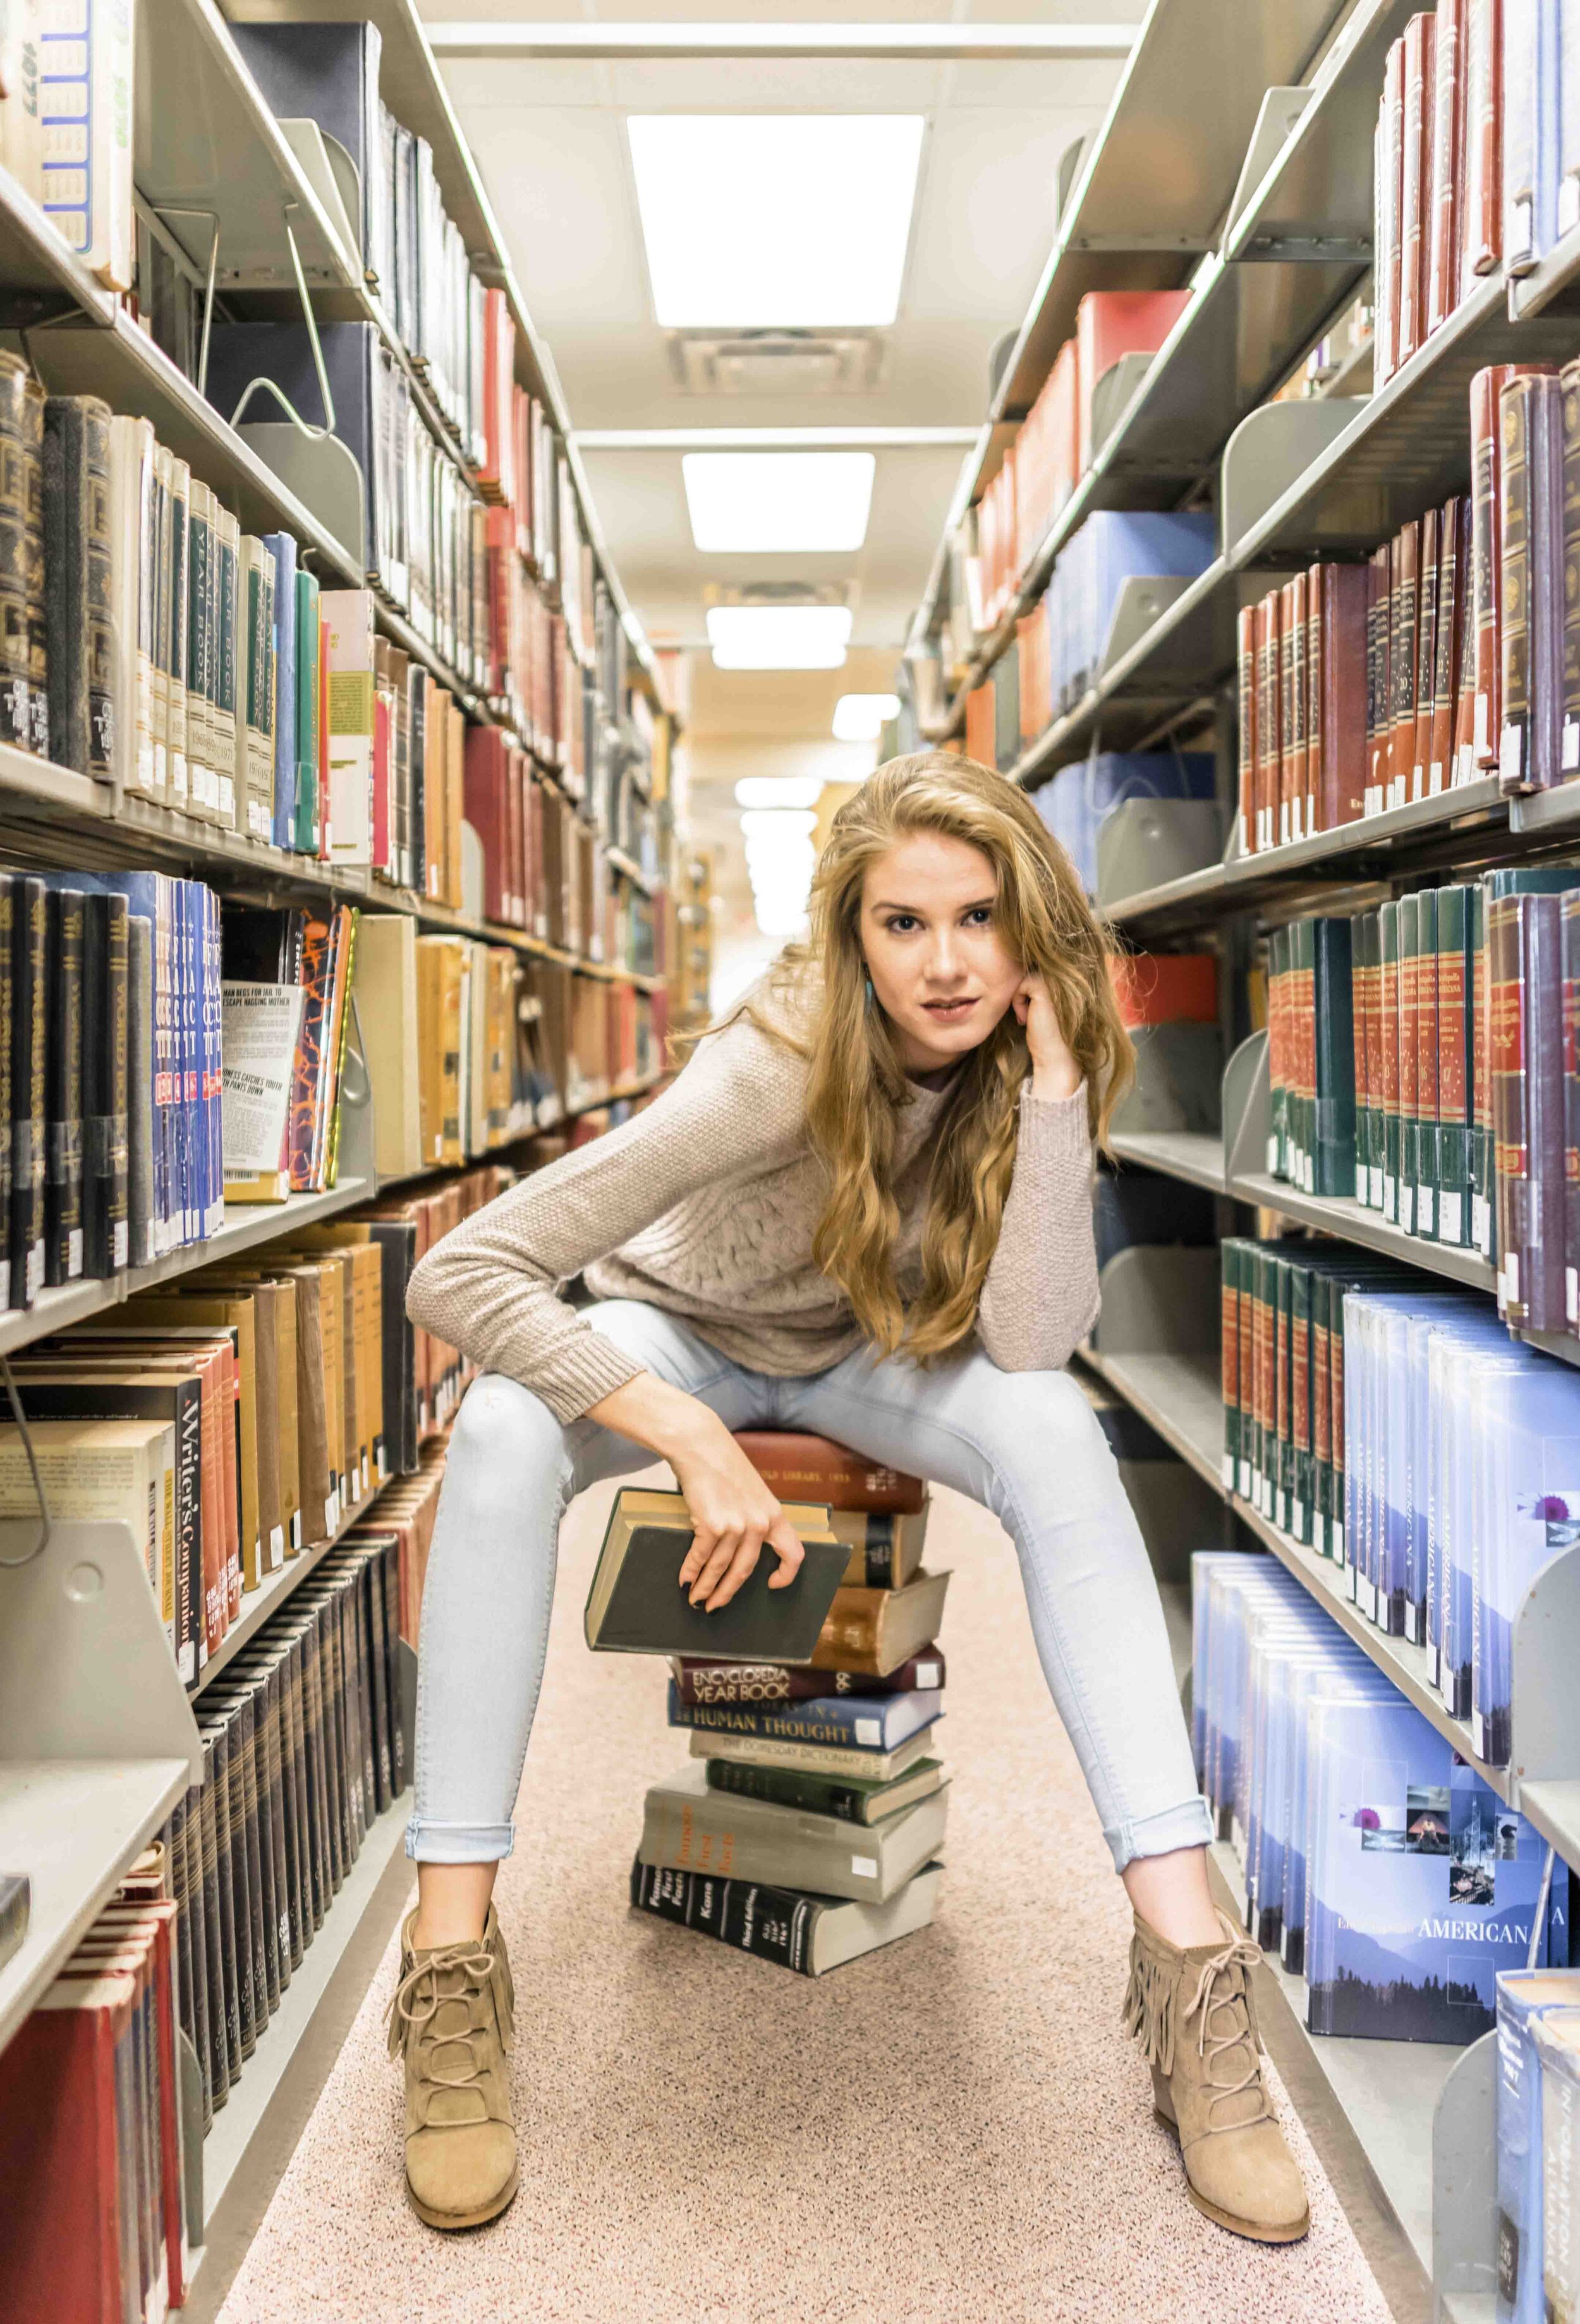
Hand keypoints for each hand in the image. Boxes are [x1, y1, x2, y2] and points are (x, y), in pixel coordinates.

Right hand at [584, 1371, 804, 1609]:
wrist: (701, 1445)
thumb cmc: (723, 1467)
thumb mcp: (751, 1492)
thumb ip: (752, 1518)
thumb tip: (739, 1552)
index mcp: (774, 1515)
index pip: (794, 1554)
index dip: (786, 1575)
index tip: (773, 1585)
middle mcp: (760, 1524)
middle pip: (746, 1571)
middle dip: (727, 1592)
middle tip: (714, 1605)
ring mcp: (737, 1525)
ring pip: (720, 1568)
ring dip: (705, 1587)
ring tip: (695, 1599)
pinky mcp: (713, 1524)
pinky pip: (700, 1557)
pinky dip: (691, 1572)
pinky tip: (684, 1580)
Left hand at [1012, 971, 1081, 1101]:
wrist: (1055, 1053)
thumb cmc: (1046, 1033)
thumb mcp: (1040, 1006)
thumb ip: (1036, 988)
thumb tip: (1017, 975)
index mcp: (1066, 981)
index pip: (1036, 973)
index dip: (1028, 993)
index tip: (1031, 1014)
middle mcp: (1064, 977)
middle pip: (1029, 974)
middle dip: (1023, 995)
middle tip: (1027, 1017)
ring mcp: (1055, 981)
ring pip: (1024, 979)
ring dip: (1019, 999)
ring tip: (1027, 1018)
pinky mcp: (1044, 988)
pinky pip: (1021, 985)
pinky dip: (1017, 1002)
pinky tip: (1026, 1019)